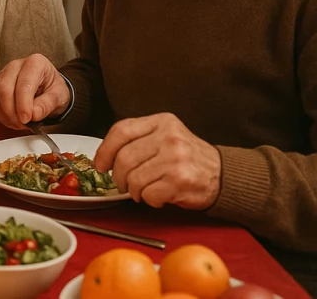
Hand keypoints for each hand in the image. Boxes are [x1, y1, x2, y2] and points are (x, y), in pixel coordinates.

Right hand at [0, 54, 71, 129]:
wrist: (48, 88)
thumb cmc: (53, 88)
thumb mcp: (59, 97)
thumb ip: (47, 105)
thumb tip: (34, 114)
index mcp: (35, 63)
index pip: (24, 84)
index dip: (23, 104)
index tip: (27, 119)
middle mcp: (16, 65)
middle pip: (5, 88)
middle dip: (11, 111)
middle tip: (22, 124)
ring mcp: (4, 73)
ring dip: (5, 114)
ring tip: (18, 124)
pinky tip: (10, 119)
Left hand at [93, 113, 220, 209]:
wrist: (223, 174)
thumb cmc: (187, 157)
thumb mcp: (165, 136)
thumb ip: (138, 139)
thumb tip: (104, 157)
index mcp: (162, 122)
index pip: (121, 130)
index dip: (104, 150)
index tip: (100, 165)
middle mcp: (169, 137)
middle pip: (124, 158)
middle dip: (118, 176)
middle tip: (124, 183)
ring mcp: (176, 158)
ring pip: (134, 178)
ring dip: (135, 190)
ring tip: (145, 190)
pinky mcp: (181, 180)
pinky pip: (149, 194)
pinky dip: (149, 200)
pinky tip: (160, 195)